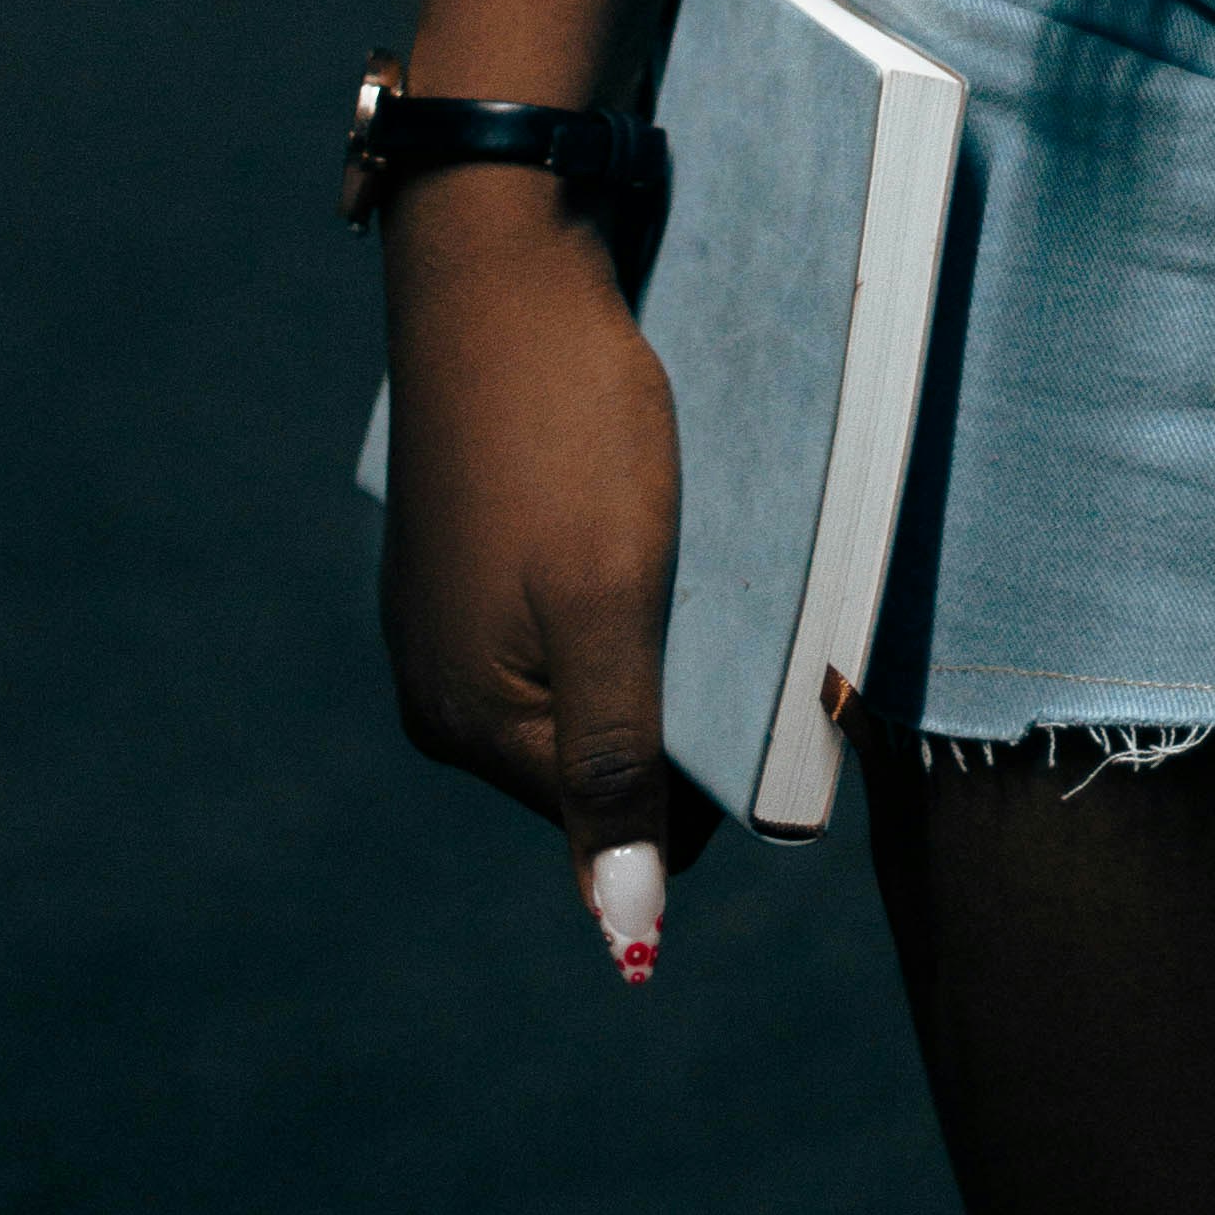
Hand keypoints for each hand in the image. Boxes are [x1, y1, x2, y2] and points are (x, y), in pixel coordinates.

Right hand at [375, 163, 717, 970]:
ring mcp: (445, 621)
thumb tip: (625, 942)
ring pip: (589, 676)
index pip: (625, 819)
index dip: (712, 770)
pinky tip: (645, 514)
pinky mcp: (466, 553)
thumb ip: (615, 770)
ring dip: (658, 635)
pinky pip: (562, 612)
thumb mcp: (610, 604)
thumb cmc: (565, 434)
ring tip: (693, 546)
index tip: (771, 681)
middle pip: (603, 752)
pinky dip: (620, 584)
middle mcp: (444, 694)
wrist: (499, 272)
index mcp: (472, 727)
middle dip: (681, 700)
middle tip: (741, 596)